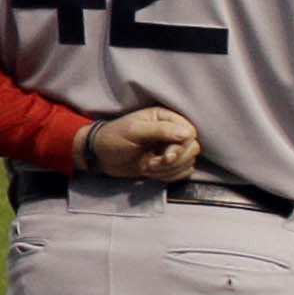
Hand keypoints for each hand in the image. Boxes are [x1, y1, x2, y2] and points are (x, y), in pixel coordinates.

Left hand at [81, 105, 200, 185]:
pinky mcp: (168, 164)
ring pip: (189, 162)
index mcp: (165, 118)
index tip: (167, 156)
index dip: (182, 146)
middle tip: (152, 163)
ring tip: (148, 167)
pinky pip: (182, 172)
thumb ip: (160, 131)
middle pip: (192, 148)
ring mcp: (170, 148)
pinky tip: (152, 173)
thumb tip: (187, 133)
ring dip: (169, 170)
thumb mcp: (134, 131)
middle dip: (174, 161)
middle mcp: (171, 132)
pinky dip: (169, 176)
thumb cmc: (113, 138)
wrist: (100, 157)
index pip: (189, 132)